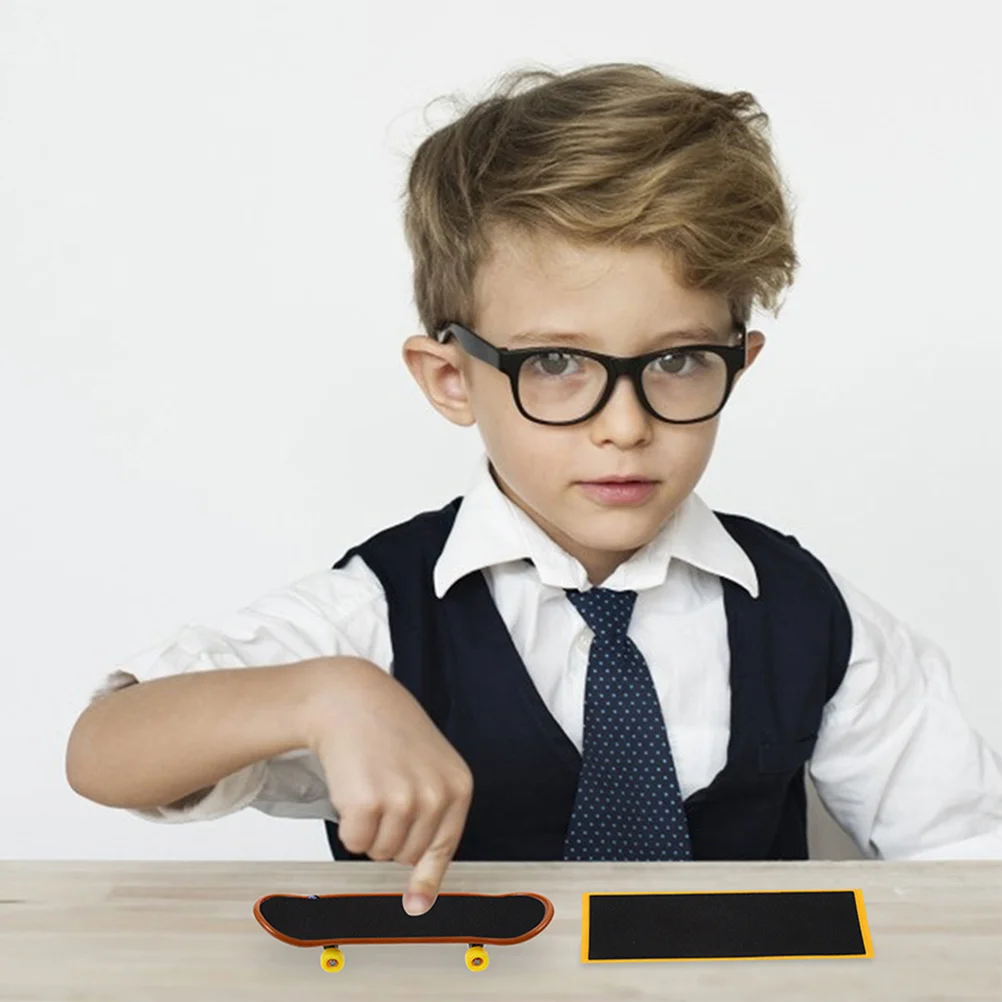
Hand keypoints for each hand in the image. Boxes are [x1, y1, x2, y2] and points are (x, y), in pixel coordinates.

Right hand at [302, 657, 473, 914]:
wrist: (351, 699)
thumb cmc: (388, 733)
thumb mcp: (427, 770)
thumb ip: (432, 824)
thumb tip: (419, 904)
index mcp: (458, 787)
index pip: (444, 848)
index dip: (425, 875)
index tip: (415, 905)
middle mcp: (437, 796)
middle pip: (406, 856)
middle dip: (389, 834)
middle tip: (381, 792)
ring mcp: (404, 799)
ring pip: (379, 852)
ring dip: (368, 829)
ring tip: (368, 784)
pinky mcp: (368, 803)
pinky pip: (353, 843)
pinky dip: (347, 825)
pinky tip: (351, 787)